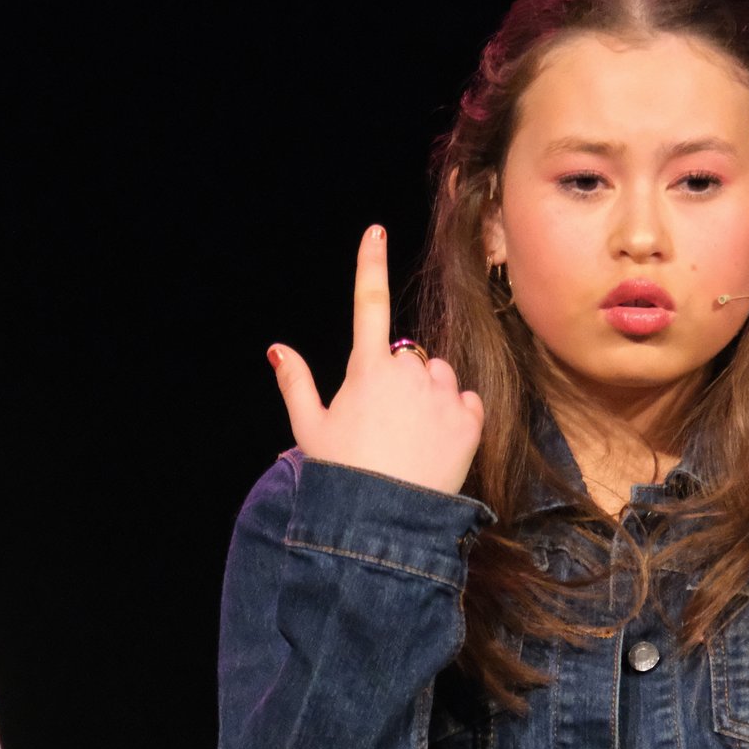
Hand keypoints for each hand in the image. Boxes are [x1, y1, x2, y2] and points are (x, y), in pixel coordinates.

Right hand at [269, 225, 483, 493]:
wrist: (386, 519)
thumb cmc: (342, 473)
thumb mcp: (309, 429)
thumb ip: (296, 383)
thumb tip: (277, 348)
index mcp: (366, 370)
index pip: (368, 304)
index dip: (369, 263)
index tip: (375, 229)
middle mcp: (409, 372)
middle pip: (409, 356)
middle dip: (400, 378)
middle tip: (383, 424)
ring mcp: (442, 394)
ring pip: (440, 376)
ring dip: (430, 395)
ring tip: (411, 438)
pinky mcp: (470, 418)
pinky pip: (466, 401)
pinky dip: (455, 416)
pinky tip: (436, 444)